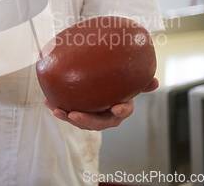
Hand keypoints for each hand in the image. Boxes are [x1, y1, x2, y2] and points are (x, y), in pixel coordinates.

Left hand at [43, 77, 158, 130]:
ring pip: (80, 121)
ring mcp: (91, 118)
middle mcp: (106, 117)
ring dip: (67, 117)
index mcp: (121, 110)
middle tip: (74, 114)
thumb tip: (155, 82)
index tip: (117, 106)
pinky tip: (48, 101)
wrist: (105, 89)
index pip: (123, 112)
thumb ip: (142, 83)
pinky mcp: (78, 114)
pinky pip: (68, 113)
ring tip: (56, 110)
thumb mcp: (131, 83)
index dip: (121, 110)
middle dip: (85, 120)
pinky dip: (58, 109)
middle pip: (97, 122)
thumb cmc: (120, 87)